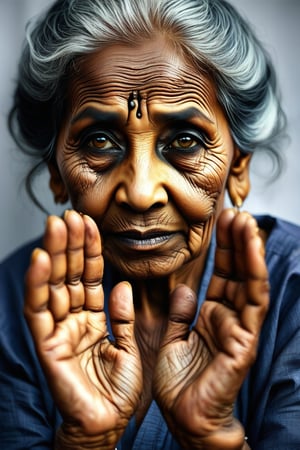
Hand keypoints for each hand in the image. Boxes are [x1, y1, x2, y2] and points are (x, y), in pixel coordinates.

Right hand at [24, 210, 141, 448]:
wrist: (107, 426)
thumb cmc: (117, 390)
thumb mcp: (129, 347)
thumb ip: (124, 318)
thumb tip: (122, 287)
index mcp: (93, 319)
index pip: (91, 278)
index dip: (91, 252)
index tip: (91, 225)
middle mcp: (74, 321)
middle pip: (70, 276)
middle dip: (70, 246)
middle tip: (69, 216)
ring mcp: (58, 331)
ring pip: (54, 286)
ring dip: (54, 255)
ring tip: (55, 226)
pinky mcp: (46, 345)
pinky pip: (40, 311)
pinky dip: (38, 285)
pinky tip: (40, 259)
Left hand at [153, 209, 268, 448]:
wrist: (185, 418)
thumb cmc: (180, 383)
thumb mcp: (172, 340)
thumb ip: (179, 315)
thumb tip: (184, 292)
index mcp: (212, 317)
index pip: (221, 276)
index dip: (222, 250)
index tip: (220, 223)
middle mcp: (229, 318)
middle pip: (236, 273)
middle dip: (236, 243)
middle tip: (234, 212)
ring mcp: (239, 329)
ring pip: (248, 282)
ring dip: (248, 250)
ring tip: (245, 222)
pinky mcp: (244, 341)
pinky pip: (251, 303)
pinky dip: (253, 274)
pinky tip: (252, 250)